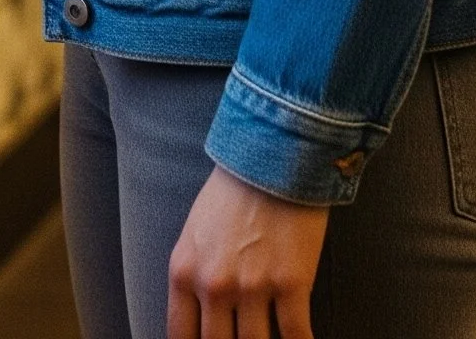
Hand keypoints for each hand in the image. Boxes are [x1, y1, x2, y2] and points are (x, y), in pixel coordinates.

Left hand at [168, 166, 327, 338]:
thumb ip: (194, 277)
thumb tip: (201, 320)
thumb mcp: (195, 233)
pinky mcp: (290, 284)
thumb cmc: (233, 191)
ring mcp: (252, 286)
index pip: (181, 336)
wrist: (272, 155)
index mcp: (184, 271)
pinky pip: (295, 337)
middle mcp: (214, 284)